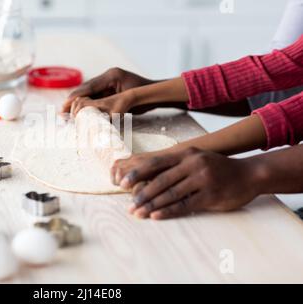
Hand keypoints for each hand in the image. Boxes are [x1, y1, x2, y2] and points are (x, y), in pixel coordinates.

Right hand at [62, 67, 153, 112]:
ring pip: (88, 93)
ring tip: (65, 112)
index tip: (66, 105)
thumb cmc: (145, 96)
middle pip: (85, 89)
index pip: (90, 86)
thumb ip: (112, 104)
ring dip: (77, 103)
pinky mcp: (108, 89)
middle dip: (73, 100)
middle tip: (62, 110)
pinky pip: (94, 97)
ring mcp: (107, 82)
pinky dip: (85, 104)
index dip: (77, 96)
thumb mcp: (128, 100)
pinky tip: (77, 112)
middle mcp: (107, 77)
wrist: (154, 93)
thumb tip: (95, 113)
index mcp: (111, 76)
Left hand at [118, 147, 260, 219]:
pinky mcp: (210, 195)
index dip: (137, 173)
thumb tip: (147, 177)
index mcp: (186, 153)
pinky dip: (168, 211)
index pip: (156, 163)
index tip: (121, 183)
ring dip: (152, 205)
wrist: (248, 174)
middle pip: (160, 180)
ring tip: (138, 213)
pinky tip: (156, 216)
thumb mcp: (196, 158)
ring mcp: (202, 179)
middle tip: (129, 205)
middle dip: (142, 194)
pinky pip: (185, 205)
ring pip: (170, 194)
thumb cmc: (216, 168)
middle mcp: (193, 164)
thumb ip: (175, 165)